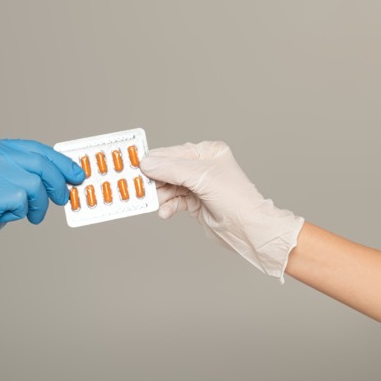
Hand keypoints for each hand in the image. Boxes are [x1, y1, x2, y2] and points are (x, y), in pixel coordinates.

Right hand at [141, 141, 303, 281]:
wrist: (248, 229)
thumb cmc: (234, 198)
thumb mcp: (202, 178)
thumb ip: (172, 169)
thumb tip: (146, 163)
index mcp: (209, 151)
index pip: (174, 152)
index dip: (154, 160)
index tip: (132, 166)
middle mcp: (203, 166)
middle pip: (168, 170)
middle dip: (154, 180)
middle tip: (137, 188)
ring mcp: (199, 185)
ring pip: (168, 187)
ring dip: (160, 196)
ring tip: (156, 203)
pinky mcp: (196, 202)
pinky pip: (173, 201)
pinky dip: (167, 206)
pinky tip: (165, 212)